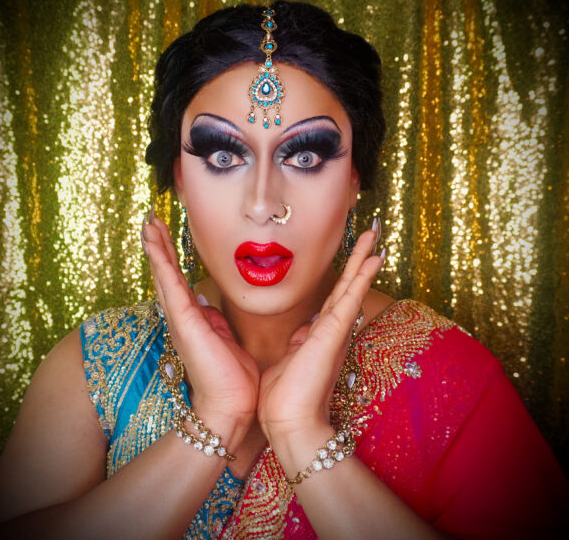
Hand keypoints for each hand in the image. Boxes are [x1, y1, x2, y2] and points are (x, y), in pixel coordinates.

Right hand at [142, 211, 258, 445]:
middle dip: (158, 246)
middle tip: (151, 220)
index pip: (178, 281)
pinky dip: (160, 260)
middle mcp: (181, 316)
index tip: (164, 235)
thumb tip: (209, 305)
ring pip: (164, 274)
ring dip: (156, 247)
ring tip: (149, 222)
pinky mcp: (184, 320)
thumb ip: (216, 322)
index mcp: (193, 320)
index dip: (170, 257)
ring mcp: (180, 318)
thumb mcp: (227, 340)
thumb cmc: (233, 377)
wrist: (232, 405)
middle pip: (165, 273)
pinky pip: (169, 283)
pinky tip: (153, 241)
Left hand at [257, 228, 383, 447]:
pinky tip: (372, 258)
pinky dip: (362, 276)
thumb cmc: (284, 397)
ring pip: (352, 286)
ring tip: (374, 236)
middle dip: (359, 261)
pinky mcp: (334, 332)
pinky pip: (351, 296)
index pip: (335, 299)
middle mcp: (333, 330)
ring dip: (363, 260)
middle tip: (370, 236)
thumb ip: (298, 343)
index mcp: (321, 335)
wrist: (288, 422)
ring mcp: (336, 330)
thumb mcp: (287, 361)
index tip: (353, 260)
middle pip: (348, 287)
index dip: (345, 278)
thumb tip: (301, 333)